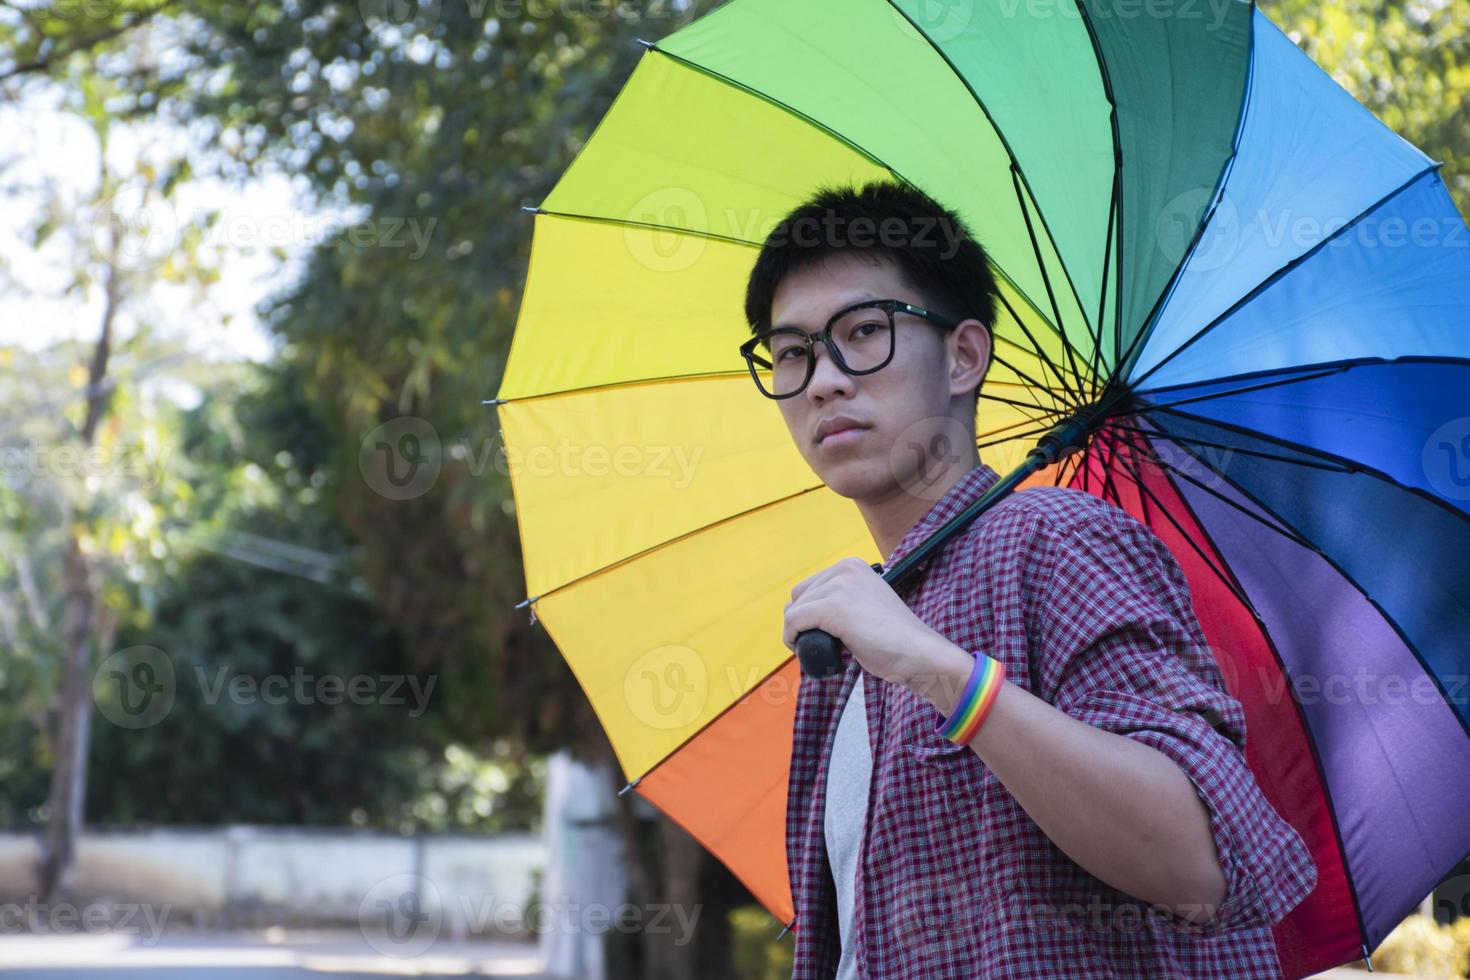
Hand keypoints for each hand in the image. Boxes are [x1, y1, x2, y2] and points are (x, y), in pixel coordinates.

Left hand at [783, 557, 954, 688]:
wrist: (918, 653)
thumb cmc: (894, 639)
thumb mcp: (865, 605)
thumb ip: (842, 601)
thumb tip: (804, 613)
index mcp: (852, 566)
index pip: (810, 586)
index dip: (808, 612)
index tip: (819, 632)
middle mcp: (845, 569)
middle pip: (799, 596)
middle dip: (801, 621)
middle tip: (817, 642)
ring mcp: (839, 586)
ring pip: (794, 610)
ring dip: (796, 632)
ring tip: (815, 648)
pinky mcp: (834, 608)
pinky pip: (794, 621)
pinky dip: (791, 637)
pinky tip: (801, 648)